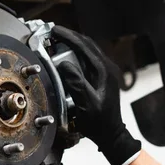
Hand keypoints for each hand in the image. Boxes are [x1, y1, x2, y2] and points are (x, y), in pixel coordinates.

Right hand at [54, 26, 140, 164]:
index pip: (85, 47)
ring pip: (88, 51)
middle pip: (87, 45)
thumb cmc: (99, 122)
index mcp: (104, 71)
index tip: (54, 30)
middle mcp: (106, 68)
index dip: (68, 36)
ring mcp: (105, 72)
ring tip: (57, 41)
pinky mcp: (101, 78)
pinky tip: (65, 56)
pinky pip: (87, 60)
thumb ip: (76, 83)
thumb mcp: (86, 104)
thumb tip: (63, 65)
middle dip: (70, 37)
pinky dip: (75, 54)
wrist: (111, 134)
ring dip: (72, 44)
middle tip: (53, 32)